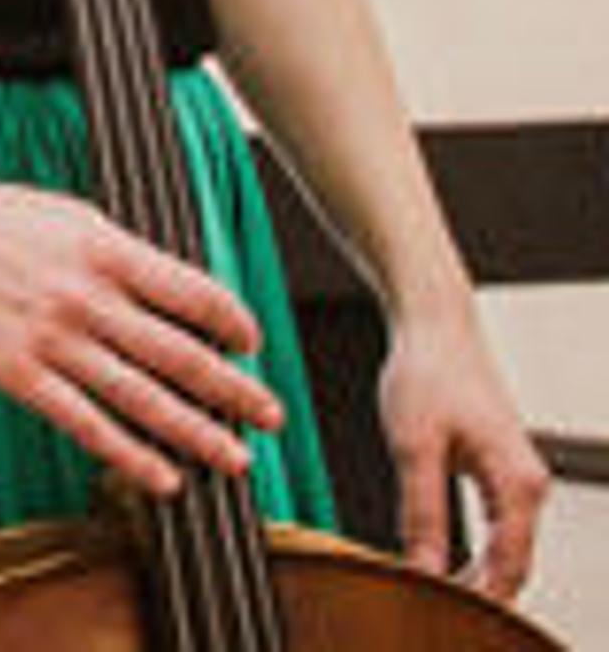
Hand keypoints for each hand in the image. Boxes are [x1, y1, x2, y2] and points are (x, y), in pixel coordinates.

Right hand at [0, 170, 282, 494]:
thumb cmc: (3, 218)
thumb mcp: (77, 218)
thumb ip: (128, 260)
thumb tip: (184, 302)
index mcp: (104, 251)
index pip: (192, 294)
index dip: (233, 323)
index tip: (250, 344)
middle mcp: (86, 296)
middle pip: (179, 355)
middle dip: (234, 391)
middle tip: (269, 415)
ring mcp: (54, 338)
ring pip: (142, 398)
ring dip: (197, 433)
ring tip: (235, 458)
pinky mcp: (22, 373)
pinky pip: (87, 424)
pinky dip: (131, 457)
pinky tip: (163, 478)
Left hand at [380, 300, 547, 598]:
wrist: (433, 320)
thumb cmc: (427, 370)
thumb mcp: (414, 444)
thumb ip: (422, 511)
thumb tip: (423, 569)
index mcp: (518, 483)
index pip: (509, 566)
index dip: (481, 601)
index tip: (450, 623)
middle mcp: (527, 483)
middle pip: (512, 562)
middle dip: (481, 594)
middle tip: (437, 620)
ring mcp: (516, 475)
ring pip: (504, 545)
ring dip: (477, 573)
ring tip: (437, 599)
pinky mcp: (498, 466)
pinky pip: (494, 523)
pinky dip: (475, 547)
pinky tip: (443, 559)